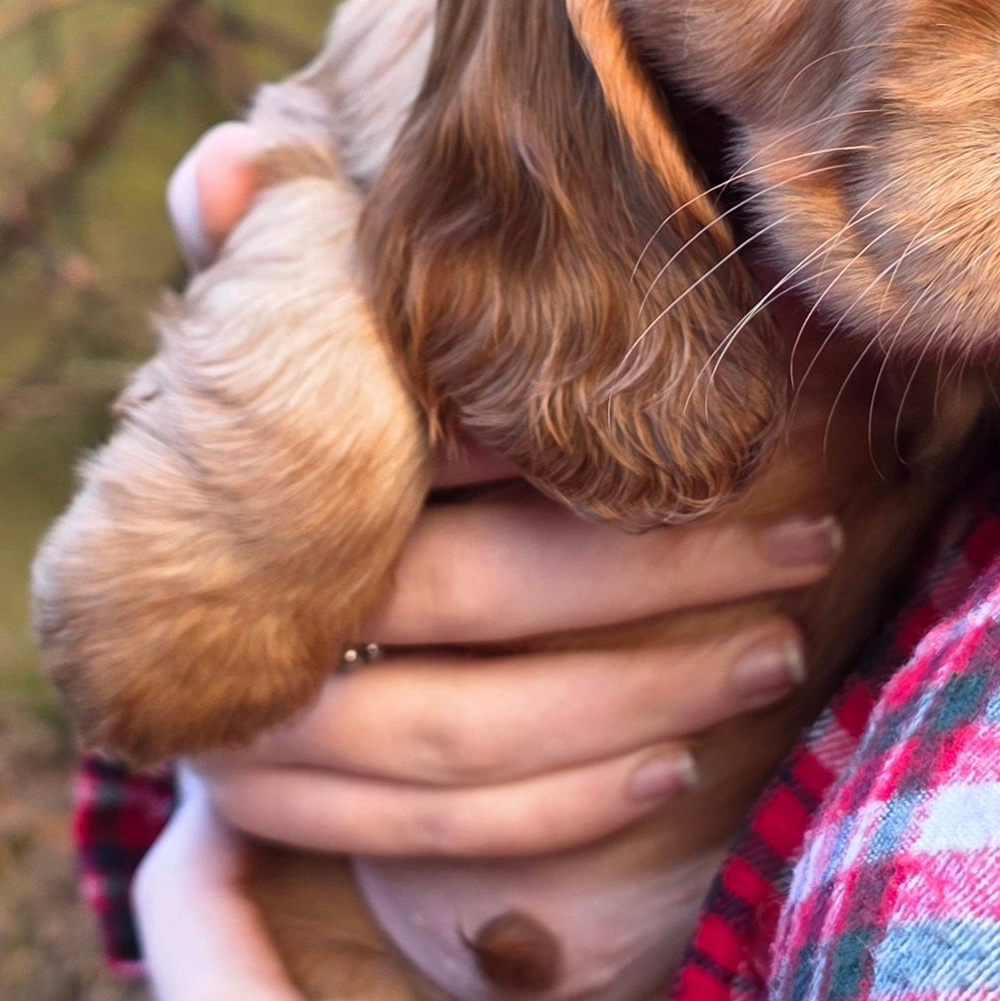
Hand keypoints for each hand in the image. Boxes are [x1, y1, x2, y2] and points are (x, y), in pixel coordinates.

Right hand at [137, 121, 839, 1000]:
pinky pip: (430, 833)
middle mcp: (233, 598)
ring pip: (461, 731)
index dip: (557, 445)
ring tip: (778, 652)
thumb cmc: (288, 410)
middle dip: (658, 576)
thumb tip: (231, 167)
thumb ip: (273, 237)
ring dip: (640, 697)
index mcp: (243, 461)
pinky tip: (679, 769)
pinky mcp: (266, 815)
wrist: (186, 584)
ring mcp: (237, 719)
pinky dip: (561, 810)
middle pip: (473, 588)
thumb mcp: (286, 315)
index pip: (414, 446)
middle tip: (812, 542)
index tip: (717, 430)